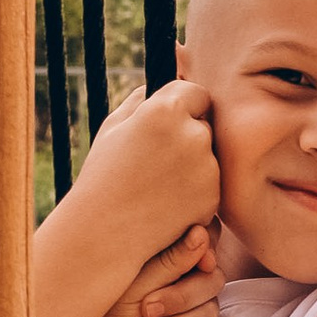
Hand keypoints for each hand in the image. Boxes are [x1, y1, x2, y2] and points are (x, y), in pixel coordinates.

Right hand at [77, 78, 220, 265]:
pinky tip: (167, 200)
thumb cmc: (103, 176)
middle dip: (188, 136)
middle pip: (205, 124)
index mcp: (164, 110)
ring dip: (194, 164)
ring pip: (210, 156)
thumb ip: (141, 99)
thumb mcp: (113, 127)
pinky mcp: (212, 197)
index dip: (186, 105)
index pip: (197, 92)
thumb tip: (158, 86)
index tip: (174, 119)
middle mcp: (191, 134)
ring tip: (158, 182)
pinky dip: (197, 190)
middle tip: (158, 159)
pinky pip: (211, 184)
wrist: (104, 231)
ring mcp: (206, 168)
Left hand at [106, 223, 220, 316]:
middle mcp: (193, 278)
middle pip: (213, 281)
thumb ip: (172, 260)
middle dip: (178, 299)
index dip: (206, 255)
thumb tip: (201, 233)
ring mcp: (199, 307)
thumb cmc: (114, 308)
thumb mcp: (138, 281)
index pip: (208, 245)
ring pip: (209, 313)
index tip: (198, 264)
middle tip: (145, 309)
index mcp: (177, 255)